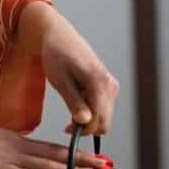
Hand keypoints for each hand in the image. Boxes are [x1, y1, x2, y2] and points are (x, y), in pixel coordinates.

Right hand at [0, 111, 105, 168]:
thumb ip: (6, 156)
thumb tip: (16, 166)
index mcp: (18, 142)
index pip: (51, 149)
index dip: (73, 154)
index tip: (91, 157)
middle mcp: (19, 148)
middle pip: (55, 154)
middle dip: (81, 160)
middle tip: (103, 164)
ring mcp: (9, 157)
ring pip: (45, 163)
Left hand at [17, 2, 118, 136]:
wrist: (59, 37)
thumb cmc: (56, 56)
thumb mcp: (60, 81)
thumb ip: (74, 102)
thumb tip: (85, 122)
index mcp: (99, 83)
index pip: (99, 120)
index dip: (83, 130)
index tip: (66, 129)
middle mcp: (110, 85)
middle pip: (104, 121)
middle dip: (86, 126)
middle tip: (66, 122)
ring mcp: (111, 85)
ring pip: (104, 115)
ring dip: (87, 117)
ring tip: (70, 105)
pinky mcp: (108, 85)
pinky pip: (102, 107)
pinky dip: (90, 109)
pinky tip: (77, 99)